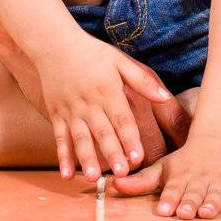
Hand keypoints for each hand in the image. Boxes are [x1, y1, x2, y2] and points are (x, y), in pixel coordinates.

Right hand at [35, 33, 171, 181]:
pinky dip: (62, 157)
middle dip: (112, 154)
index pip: (122, 119)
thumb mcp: (119, 61)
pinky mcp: (56, 114)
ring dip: (87, 158)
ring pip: (80, 138)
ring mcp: (71, 110)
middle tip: (121, 174)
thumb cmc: (92, 53)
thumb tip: (166, 97)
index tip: (138, 157)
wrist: (54, 44)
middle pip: (102, 132)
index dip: (130, 138)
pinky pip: (59, 138)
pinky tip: (67, 175)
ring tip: (93, 177)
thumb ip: (142, 81)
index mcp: (108, 91)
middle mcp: (89, 103)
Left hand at [113, 135, 220, 218]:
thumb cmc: (185, 163)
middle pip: (194, 192)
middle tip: (183, 213)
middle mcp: (201, 177)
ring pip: (217, 193)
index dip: (169, 198)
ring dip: (212, 203)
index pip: (173, 188)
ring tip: (205, 213)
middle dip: (189, 202)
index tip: (163, 209)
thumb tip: (112, 185)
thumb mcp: (163, 169)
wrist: (219, 142)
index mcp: (181, 175)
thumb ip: (141, 181)